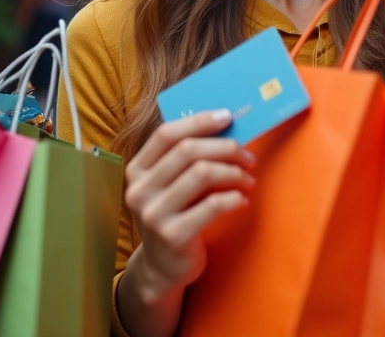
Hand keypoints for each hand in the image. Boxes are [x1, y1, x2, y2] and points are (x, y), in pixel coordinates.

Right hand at [124, 110, 255, 303]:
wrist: (162, 267)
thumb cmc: (175, 213)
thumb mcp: (169, 184)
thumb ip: (184, 158)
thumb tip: (225, 125)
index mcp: (137, 170)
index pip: (166, 133)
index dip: (198, 121)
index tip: (227, 116)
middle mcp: (140, 190)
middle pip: (188, 151)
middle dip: (225, 147)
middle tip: (247, 156)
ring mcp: (154, 214)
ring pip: (202, 173)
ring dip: (233, 172)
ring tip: (248, 179)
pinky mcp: (173, 236)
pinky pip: (212, 205)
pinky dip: (234, 198)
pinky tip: (242, 199)